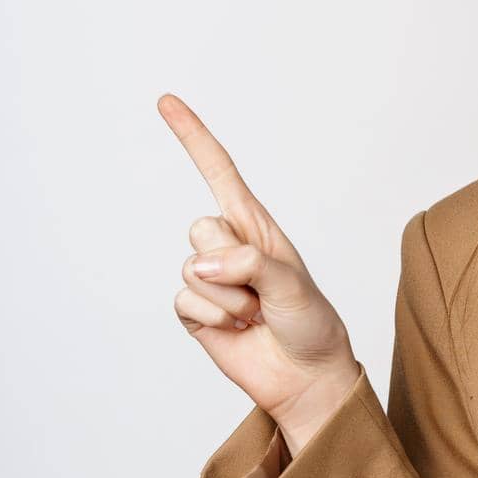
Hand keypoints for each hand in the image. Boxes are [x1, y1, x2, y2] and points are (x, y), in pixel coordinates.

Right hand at [158, 93, 360, 453]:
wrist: (305, 375)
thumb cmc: (311, 324)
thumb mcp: (292, 286)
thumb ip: (249, 265)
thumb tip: (199, 265)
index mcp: (257, 227)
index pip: (219, 172)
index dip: (193, 137)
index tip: (166, 101)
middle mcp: (229, 246)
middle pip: (200, 227)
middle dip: (233, 263)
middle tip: (264, 292)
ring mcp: (210, 278)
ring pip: (191, 269)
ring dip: (229, 298)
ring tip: (256, 314)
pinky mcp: (195, 309)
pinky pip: (184, 301)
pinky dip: (214, 318)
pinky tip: (238, 329)